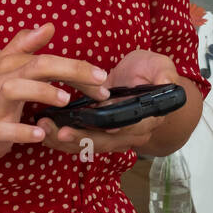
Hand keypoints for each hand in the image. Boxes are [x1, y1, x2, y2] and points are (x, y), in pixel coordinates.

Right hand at [0, 23, 110, 166]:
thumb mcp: (1, 66)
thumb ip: (25, 45)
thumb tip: (49, 26)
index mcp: (12, 65)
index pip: (49, 58)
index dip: (77, 65)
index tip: (103, 76)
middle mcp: (4, 80)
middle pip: (40, 66)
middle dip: (72, 72)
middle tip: (100, 84)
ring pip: (18, 91)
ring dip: (42, 93)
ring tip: (65, 100)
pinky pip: (7, 129)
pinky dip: (23, 130)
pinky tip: (39, 132)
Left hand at [36, 48, 178, 156]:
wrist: (144, 81)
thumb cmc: (152, 72)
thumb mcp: (160, 65)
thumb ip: (164, 74)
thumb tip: (167, 82)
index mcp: (148, 117)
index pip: (131, 126)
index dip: (114, 126)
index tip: (97, 122)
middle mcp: (131, 133)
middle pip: (106, 142)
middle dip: (81, 138)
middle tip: (59, 132)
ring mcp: (114, 137)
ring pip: (89, 146)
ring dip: (66, 141)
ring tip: (45, 131)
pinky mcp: (98, 134)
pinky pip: (80, 142)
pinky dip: (62, 139)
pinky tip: (44, 132)